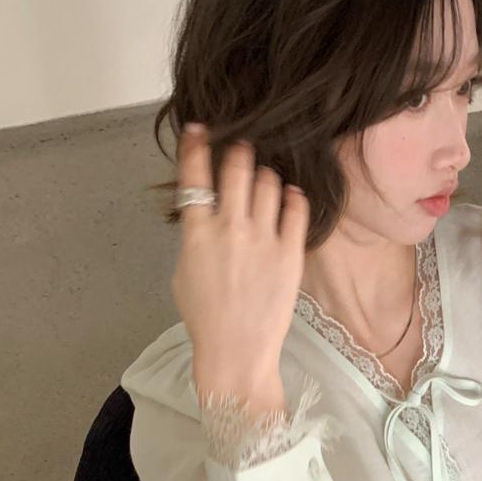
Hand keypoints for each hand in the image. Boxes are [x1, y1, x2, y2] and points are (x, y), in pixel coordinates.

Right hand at [169, 124, 309, 381]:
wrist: (236, 352)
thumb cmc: (205, 317)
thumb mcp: (184, 272)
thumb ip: (195, 236)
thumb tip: (207, 213)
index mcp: (196, 232)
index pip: (194, 174)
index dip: (196, 144)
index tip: (200, 128)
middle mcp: (230, 228)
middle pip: (237, 167)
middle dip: (239, 151)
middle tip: (242, 150)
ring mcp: (263, 238)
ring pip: (268, 181)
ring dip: (265, 175)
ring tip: (265, 182)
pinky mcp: (291, 252)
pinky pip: (296, 208)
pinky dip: (292, 196)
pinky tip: (288, 198)